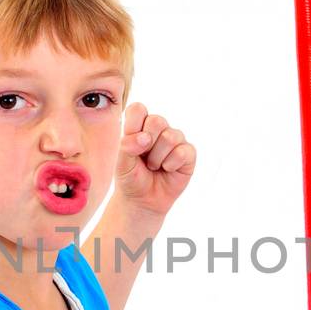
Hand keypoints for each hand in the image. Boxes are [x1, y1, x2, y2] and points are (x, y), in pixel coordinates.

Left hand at [116, 101, 195, 219]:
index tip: (131, 144)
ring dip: (158, 158)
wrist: (141, 200)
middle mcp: (159, 129)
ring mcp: (175, 140)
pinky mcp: (188, 153)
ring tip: (154, 167)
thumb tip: (145, 138)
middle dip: (148, 143)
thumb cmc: (131, 178)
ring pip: (170, 137)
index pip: (138, 109)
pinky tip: (167, 170)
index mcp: (140, 125)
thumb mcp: (122, 162)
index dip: (134, 126)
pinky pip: (183, 152)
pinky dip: (171, 164)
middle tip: (144, 158)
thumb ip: (128, 145)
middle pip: (157, 121)